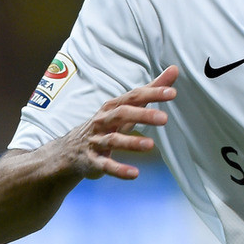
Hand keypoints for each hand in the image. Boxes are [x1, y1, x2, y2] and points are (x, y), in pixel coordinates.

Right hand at [64, 65, 177, 179]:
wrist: (70, 150)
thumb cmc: (106, 124)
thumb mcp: (126, 106)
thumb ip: (151, 90)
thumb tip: (174, 70)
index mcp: (113, 107)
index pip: (134, 96)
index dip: (152, 93)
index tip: (172, 92)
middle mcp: (103, 121)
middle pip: (122, 114)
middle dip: (142, 115)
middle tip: (164, 119)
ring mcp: (96, 141)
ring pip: (113, 140)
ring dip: (131, 142)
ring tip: (150, 145)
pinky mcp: (93, 161)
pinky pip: (106, 165)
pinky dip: (119, 170)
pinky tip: (134, 174)